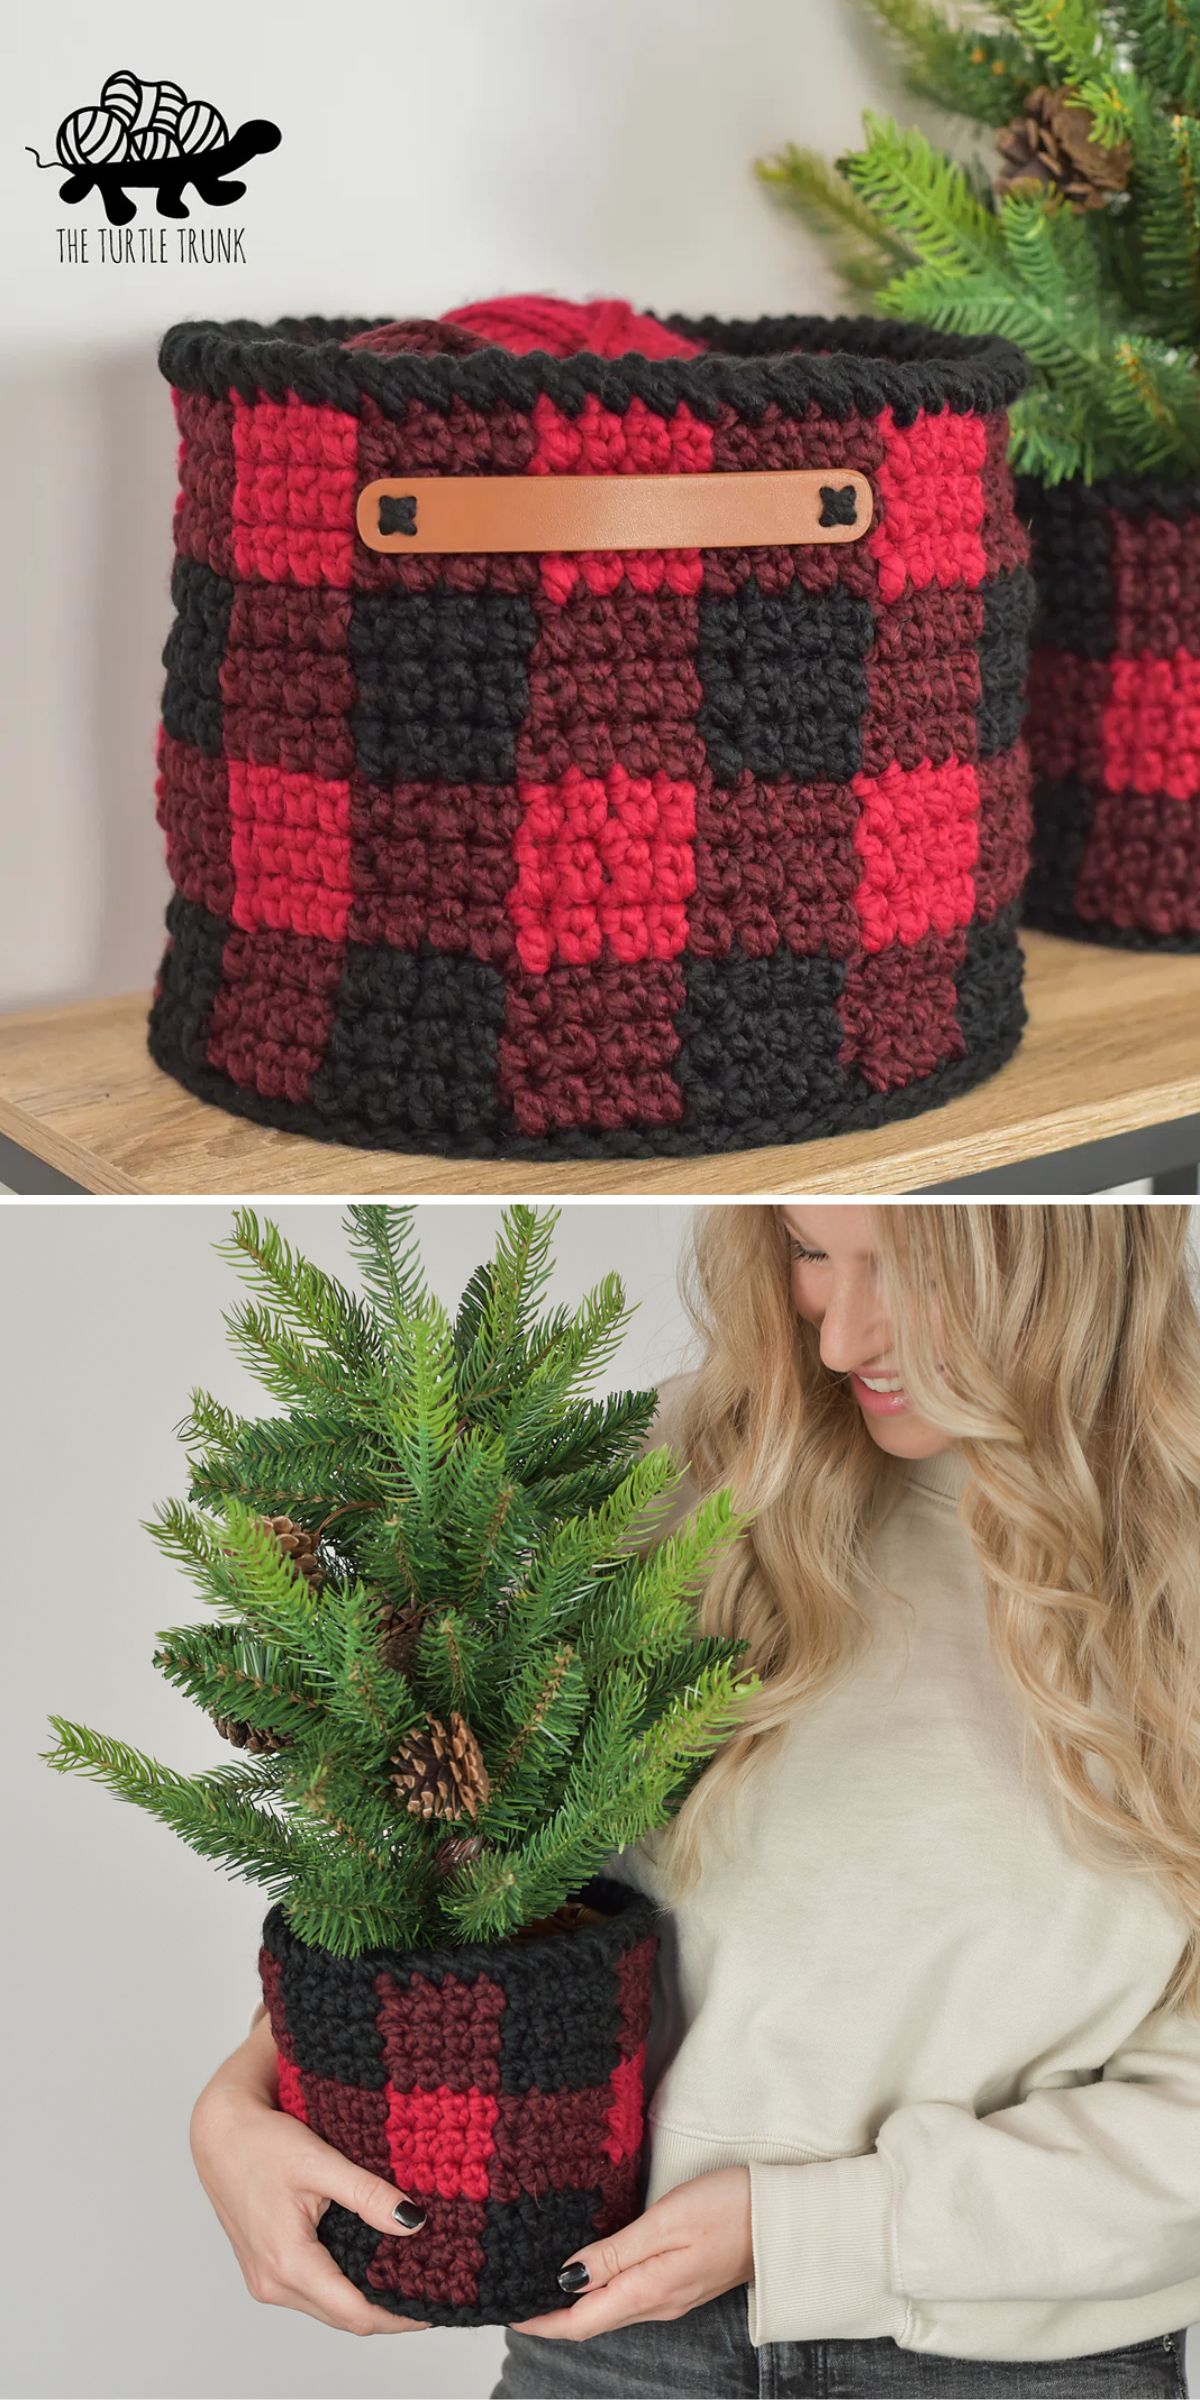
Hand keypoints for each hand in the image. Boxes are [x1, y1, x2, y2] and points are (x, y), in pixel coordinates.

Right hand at [190, 2067, 431, 2335]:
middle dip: (388, 2312)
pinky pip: (311, 2293)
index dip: (399, 2315)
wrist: (218, 2132)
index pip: (355, 2313)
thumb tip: (412, 2222)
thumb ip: (367, 2194)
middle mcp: (272, 2283)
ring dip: (364, 2301)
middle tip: (431, 2291)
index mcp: (287, 2261)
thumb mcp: (320, 2162)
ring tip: (407, 2277)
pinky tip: (368, 2266)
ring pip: (327, 2308)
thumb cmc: (261, 2142)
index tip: (435, 2304)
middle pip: (343, 2317)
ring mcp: (265, 2280)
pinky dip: (341, 2287)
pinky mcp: (264, 2270)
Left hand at [508, 2166, 752, 2339]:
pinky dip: (602, 2289)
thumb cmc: (730, 2209)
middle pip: (592, 2320)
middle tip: (515, 2294)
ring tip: (544, 2280)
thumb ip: (615, 2252)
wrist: (785, 2219)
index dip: (542, 2322)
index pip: (580, 2321)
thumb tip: (567, 2278)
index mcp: (648, 2292)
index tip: (508, 2313)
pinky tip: (593, 2269)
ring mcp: (673, 2295)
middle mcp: (657, 2303)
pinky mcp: (684, 2281)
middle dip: (552, 2315)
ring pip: (611, 2309)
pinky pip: (631, 2295)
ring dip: (576, 2302)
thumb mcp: (666, 2223)